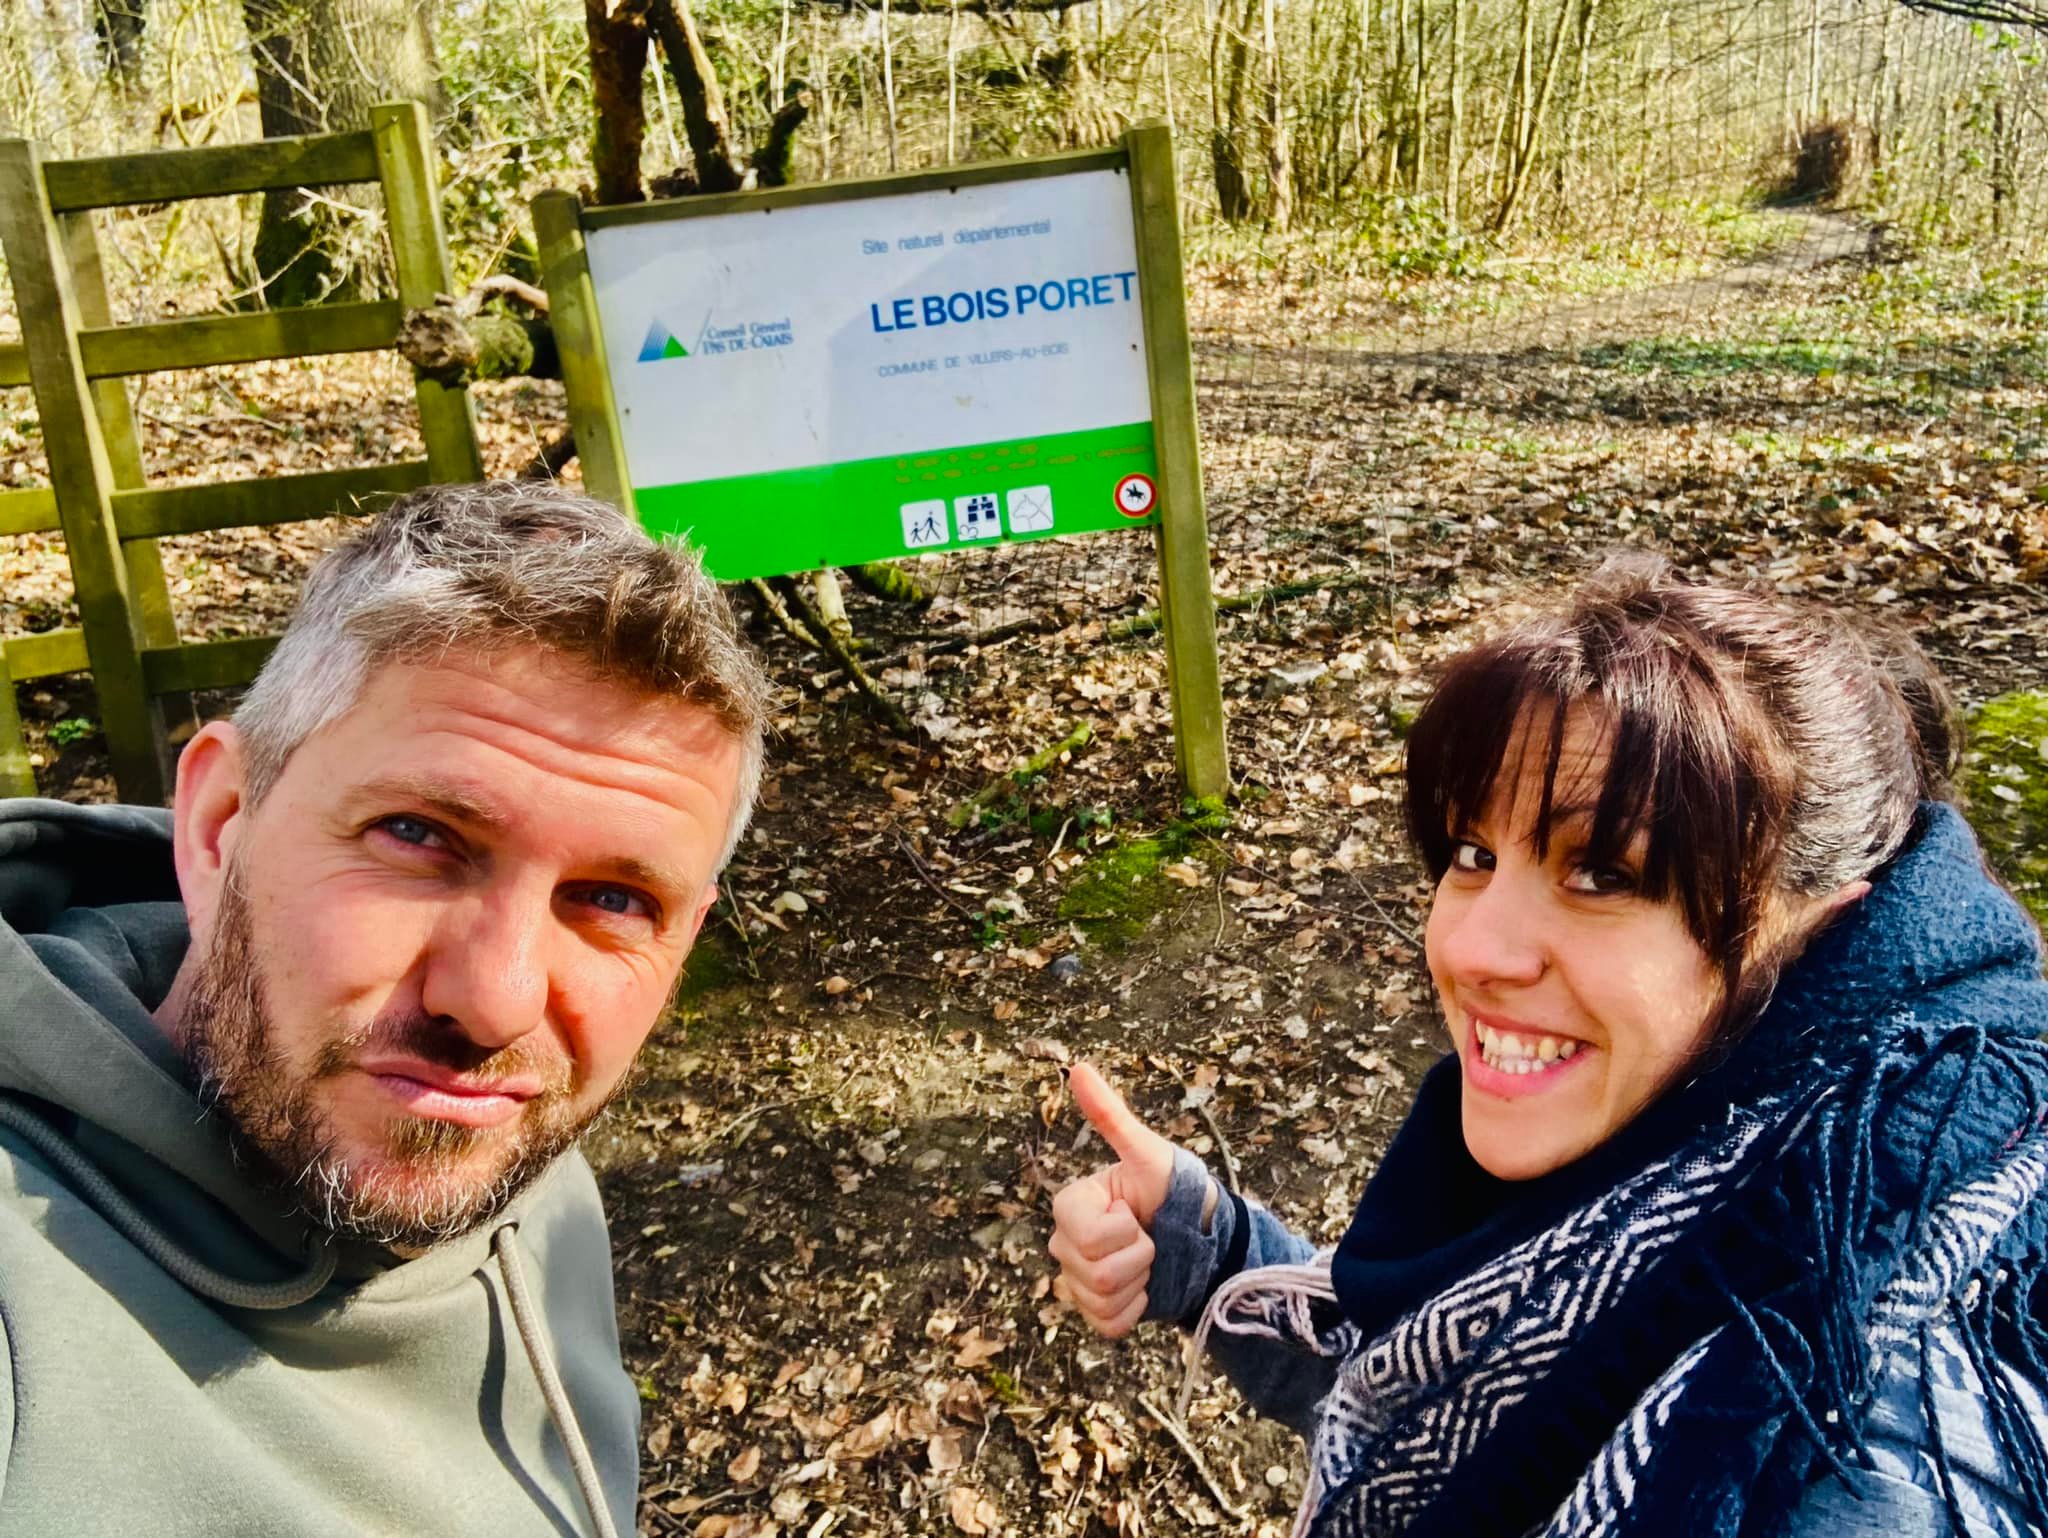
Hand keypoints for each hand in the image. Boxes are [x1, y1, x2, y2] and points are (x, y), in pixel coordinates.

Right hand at [1048, 1063, 1179, 1337]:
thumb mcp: (1148, 1153)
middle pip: (1090, 1271)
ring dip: (1138, 1282)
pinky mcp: (1098, 1310)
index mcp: (1072, 1204)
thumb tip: (1077, 1067)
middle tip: (1150, 1238)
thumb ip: (1111, 1115)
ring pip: (1099, 1297)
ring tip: (1151, 1261)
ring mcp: (1079, 1279)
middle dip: (1136, 1256)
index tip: (1135, 1212)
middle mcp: (1066, 1242)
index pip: (1082, 1232)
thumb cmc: (1174, 1188)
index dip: (1120, 1229)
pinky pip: (1106, 1324)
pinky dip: (1135, 1310)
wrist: (1204, 1237)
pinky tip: (1147, 1289)